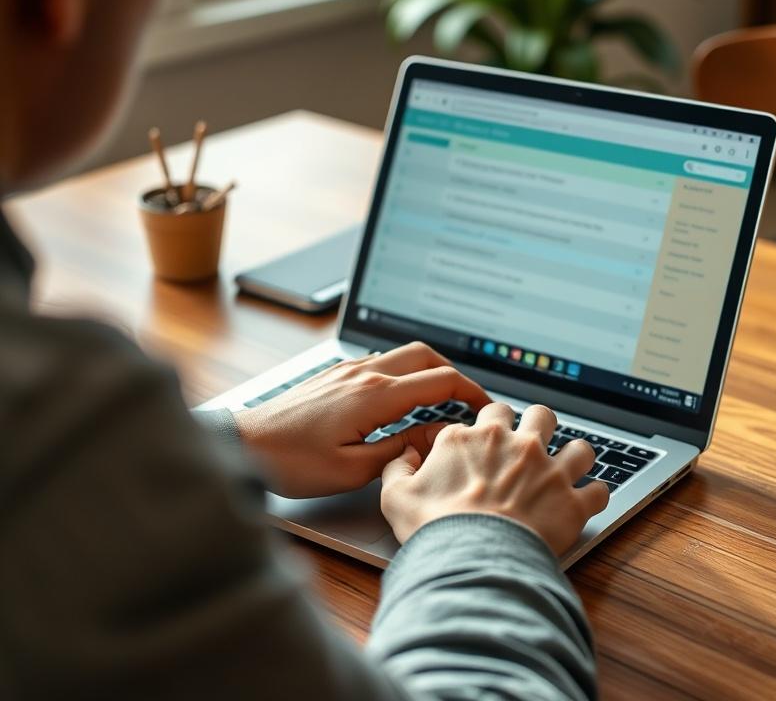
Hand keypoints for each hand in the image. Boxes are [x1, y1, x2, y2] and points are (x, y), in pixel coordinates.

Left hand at [232, 342, 490, 497]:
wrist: (242, 445)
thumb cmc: (291, 462)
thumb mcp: (353, 469)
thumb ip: (402, 449)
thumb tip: (437, 436)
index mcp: (375, 395)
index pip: (441, 381)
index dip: (471, 392)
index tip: (485, 407)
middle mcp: (364, 373)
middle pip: (426, 354)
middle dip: (454, 372)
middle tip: (467, 399)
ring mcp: (348, 370)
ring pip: (403, 354)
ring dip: (428, 369)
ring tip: (439, 399)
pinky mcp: (335, 375)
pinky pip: (381, 362)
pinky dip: (403, 373)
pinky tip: (400, 399)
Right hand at [380, 402, 609, 555]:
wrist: (473, 559)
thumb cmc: (435, 529)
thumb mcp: (396, 497)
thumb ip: (397, 470)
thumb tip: (403, 457)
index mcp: (473, 438)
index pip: (486, 417)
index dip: (486, 431)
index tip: (486, 446)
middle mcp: (515, 445)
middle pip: (539, 415)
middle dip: (538, 426)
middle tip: (532, 445)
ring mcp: (549, 471)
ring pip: (578, 446)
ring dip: (575, 456)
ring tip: (569, 467)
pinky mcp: (573, 501)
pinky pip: (599, 490)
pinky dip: (596, 496)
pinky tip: (589, 501)